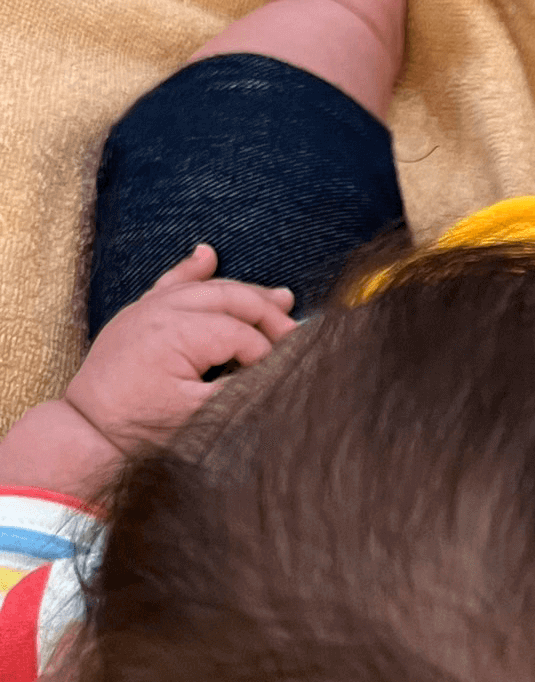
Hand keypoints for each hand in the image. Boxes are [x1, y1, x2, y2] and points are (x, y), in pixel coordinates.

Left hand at [65, 245, 297, 448]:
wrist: (89, 427)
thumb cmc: (143, 426)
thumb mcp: (197, 416)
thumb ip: (239, 391)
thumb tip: (276, 376)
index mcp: (179, 334)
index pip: (242, 334)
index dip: (270, 352)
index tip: (289, 370)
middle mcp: (164, 311)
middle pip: (230, 299)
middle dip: (268, 314)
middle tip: (297, 332)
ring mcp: (149, 308)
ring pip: (207, 287)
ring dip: (245, 291)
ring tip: (279, 296)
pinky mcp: (139, 313)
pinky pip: (171, 282)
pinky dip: (192, 269)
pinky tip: (207, 254)